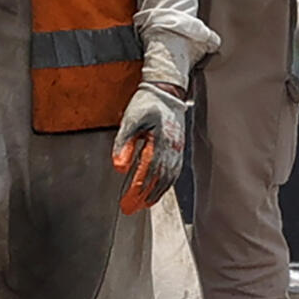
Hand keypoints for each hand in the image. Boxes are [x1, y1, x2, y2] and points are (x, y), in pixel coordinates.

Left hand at [112, 84, 186, 214]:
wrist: (167, 90)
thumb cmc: (147, 102)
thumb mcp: (130, 120)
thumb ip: (124, 145)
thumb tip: (120, 168)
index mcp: (160, 141)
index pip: (147, 172)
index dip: (137, 190)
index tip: (127, 202)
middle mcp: (172, 147)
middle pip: (159, 179)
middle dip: (144, 196)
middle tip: (131, 208)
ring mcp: (178, 148)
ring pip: (169, 177)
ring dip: (156, 193)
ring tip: (144, 204)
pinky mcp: (179, 148)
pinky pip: (174, 171)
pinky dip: (165, 184)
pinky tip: (158, 189)